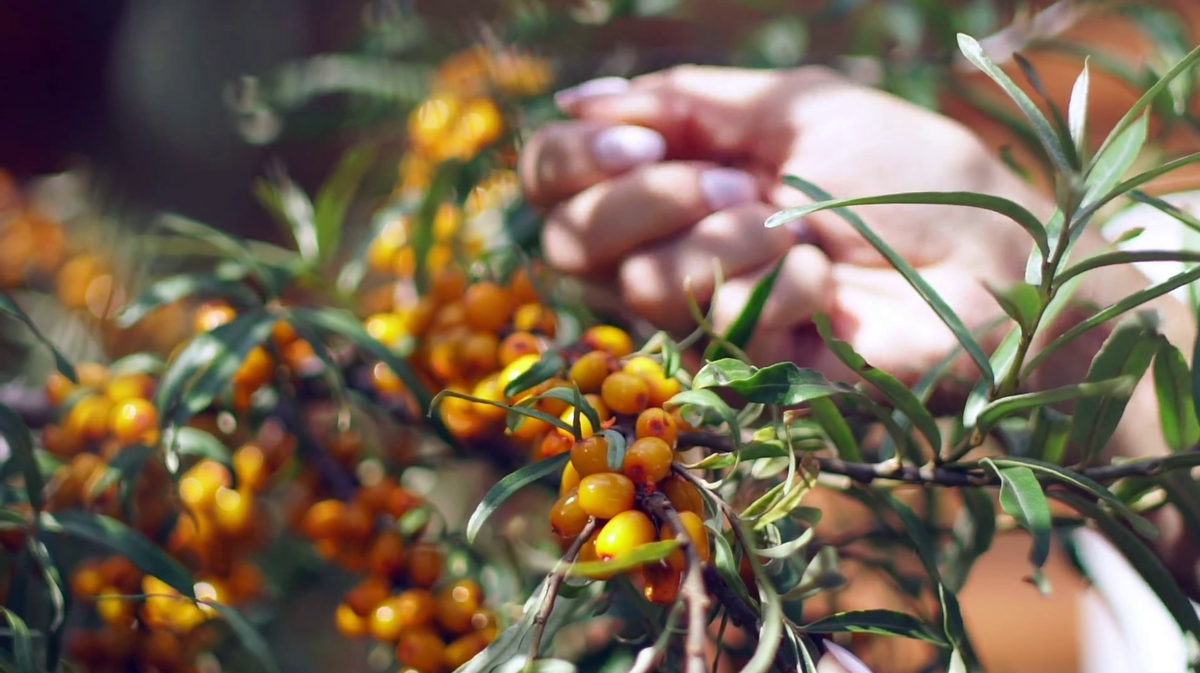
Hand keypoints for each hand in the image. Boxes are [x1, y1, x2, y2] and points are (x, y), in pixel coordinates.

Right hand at [520, 66, 1053, 389]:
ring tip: (802, 231)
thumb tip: (573, 99)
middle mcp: (669, 250)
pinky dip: (780, 285)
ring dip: (730, 238)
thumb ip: (683, 101)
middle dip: (647, 198)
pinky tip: (829, 285)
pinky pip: (712, 321)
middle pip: (566, 240)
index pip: (553, 180)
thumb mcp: (794, 107)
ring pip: (637, 281)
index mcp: (671, 179)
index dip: (573, 159)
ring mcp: (703, 316)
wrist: (996, 255)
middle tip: (739, 183)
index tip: (641, 139)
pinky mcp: (743, 370)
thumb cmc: (907, 174)